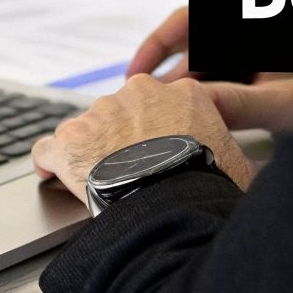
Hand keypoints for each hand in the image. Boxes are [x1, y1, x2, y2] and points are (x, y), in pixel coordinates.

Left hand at [30, 74, 255, 203]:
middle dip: (125, 140)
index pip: (166, 108)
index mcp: (182, 94)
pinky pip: (50, 147)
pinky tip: (52, 175)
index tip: (159, 155)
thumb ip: (229, 154)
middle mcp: (137, 93)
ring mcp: (100, 113)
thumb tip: (241, 171)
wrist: (169, 198)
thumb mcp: (236, 163)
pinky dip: (51, 161)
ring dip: (93, 152)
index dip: (161, 134)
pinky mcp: (69, 138)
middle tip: (132, 174)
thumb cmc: (206, 184)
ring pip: (91, 130)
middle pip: (125, 114)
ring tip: (101, 185)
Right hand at [128, 5, 292, 132]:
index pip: (190, 17)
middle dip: (175, 77)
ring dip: (197, 91)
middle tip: (152, 111)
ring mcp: (267, 56)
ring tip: (178, 122)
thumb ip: (246, 103)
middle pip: (201, 45)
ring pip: (218, 66)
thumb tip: (196, 107)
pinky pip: (236, 80)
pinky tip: (212, 123)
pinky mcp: (277, 74)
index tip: (135, 73)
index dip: (157, 43)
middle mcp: (254, 34)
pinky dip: (220, 98)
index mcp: (252, 22)